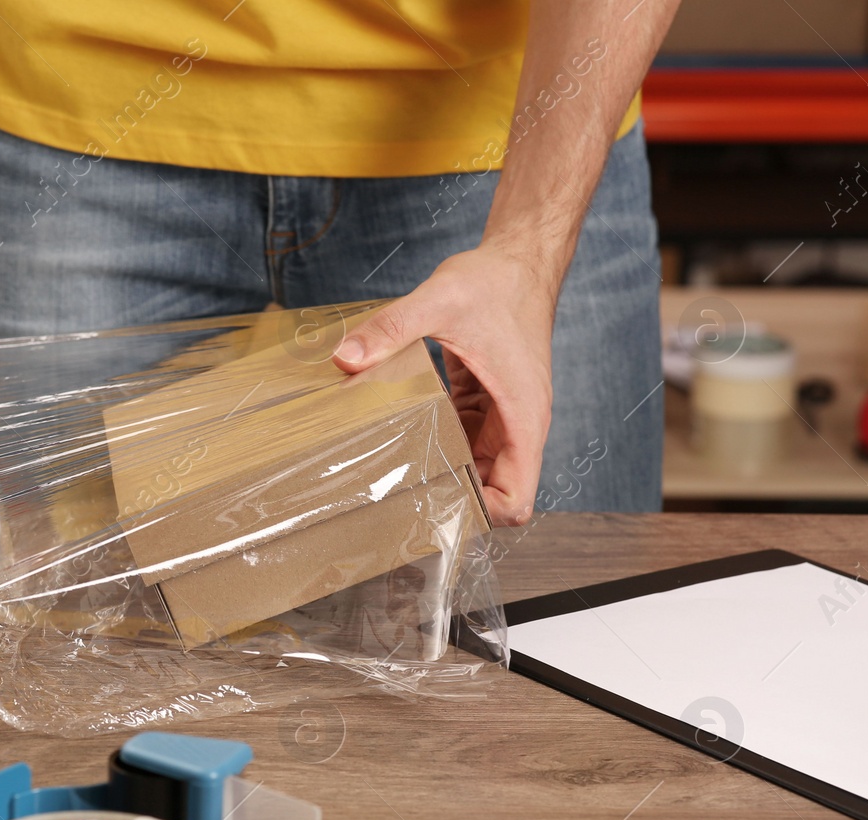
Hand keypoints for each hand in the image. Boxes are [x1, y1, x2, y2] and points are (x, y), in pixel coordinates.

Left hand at [331, 245, 555, 525]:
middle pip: (495, 493)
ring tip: (393, 473)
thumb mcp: (439, 300)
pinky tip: (401, 436)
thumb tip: (345, 358)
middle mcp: (517, 423)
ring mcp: (501, 414)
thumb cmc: (496, 281)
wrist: (518, 257)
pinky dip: (438, 444)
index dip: (483, 513)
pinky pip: (463, 438)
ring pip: (478, 468)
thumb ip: (391, 328)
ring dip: (444, 473)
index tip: (437, 503)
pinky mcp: (484, 401)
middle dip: (455, 500)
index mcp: (522, 416)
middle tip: (400, 496)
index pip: (518, 499)